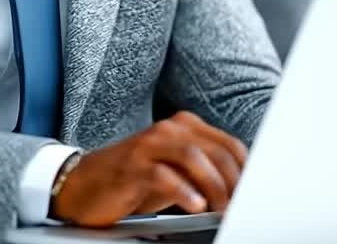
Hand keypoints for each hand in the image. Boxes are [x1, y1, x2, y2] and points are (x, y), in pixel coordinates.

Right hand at [48, 111, 246, 227]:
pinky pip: (164, 175)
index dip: (246, 171)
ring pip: (194, 157)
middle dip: (234, 182)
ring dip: (214, 186)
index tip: (254, 194)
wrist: (82, 185)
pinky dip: (183, 191)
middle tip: (239, 207)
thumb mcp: (176, 174)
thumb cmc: (133, 180)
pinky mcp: (132, 165)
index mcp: (185, 127)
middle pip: (217, 151)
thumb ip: (205, 173)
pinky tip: (194, 205)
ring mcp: (149, 145)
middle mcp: (169, 130)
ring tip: (220, 209)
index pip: (230, 145)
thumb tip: (239, 188)